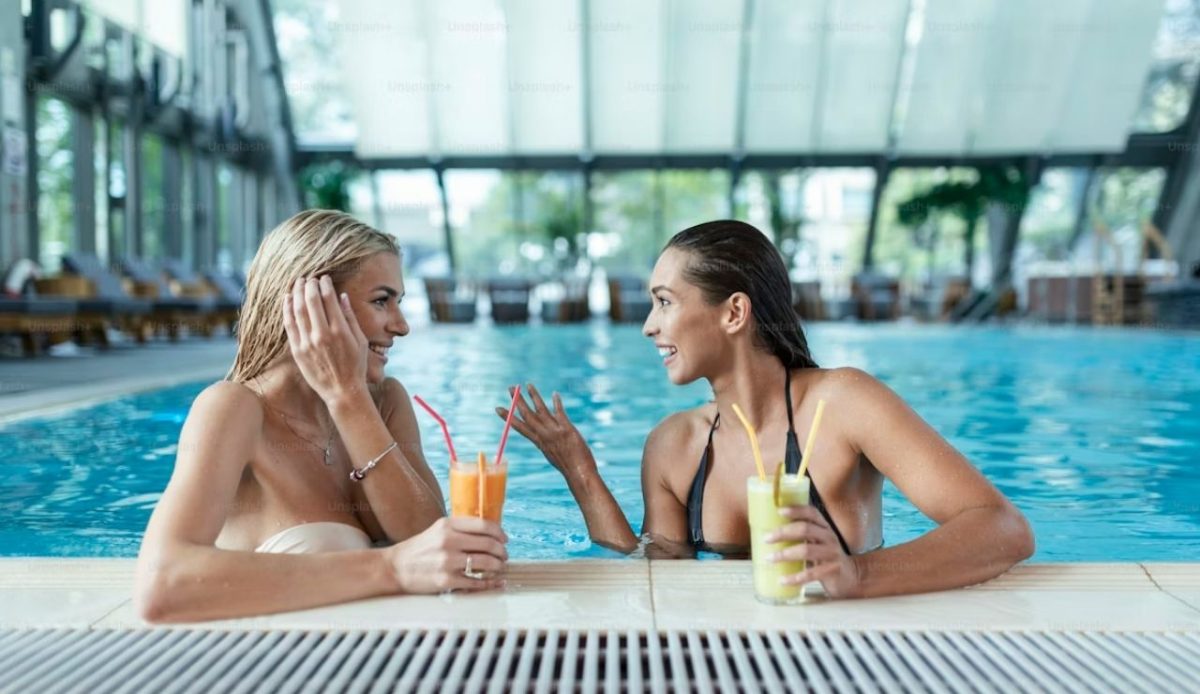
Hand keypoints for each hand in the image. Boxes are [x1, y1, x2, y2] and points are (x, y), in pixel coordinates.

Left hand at [282, 276, 368, 404]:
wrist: (342, 391)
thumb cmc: (355, 366)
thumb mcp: (360, 341)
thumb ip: (350, 317)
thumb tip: (342, 296)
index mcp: (339, 330)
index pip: (328, 298)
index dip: (325, 284)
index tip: (324, 278)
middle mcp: (322, 334)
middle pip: (311, 301)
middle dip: (309, 285)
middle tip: (309, 277)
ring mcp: (307, 343)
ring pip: (297, 310)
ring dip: (296, 293)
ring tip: (297, 283)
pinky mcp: (297, 350)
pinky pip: (289, 325)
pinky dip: (287, 309)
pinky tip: (287, 299)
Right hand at [383, 517, 507, 593]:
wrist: (395, 567)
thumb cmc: (420, 549)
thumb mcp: (438, 530)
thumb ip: (461, 529)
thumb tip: (490, 533)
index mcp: (448, 525)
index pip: (484, 525)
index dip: (499, 533)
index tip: (505, 540)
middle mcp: (448, 541)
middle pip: (488, 544)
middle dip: (502, 552)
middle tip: (504, 556)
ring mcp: (447, 561)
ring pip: (485, 563)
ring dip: (498, 566)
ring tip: (499, 568)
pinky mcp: (446, 580)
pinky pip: (475, 582)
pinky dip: (489, 583)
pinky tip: (494, 582)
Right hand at [495, 383, 593, 480]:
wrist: (579, 474)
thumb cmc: (567, 466)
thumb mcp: (552, 453)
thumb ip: (546, 442)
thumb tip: (543, 436)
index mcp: (539, 442)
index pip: (520, 427)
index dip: (508, 417)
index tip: (498, 408)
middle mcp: (544, 435)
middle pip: (528, 415)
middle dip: (518, 401)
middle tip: (510, 388)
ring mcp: (555, 432)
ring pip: (541, 410)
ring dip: (534, 396)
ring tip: (528, 385)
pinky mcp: (567, 429)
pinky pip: (560, 412)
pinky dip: (557, 403)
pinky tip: (555, 394)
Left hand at [767, 505, 861, 598]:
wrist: (850, 576)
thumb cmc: (826, 556)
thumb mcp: (818, 541)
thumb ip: (802, 535)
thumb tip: (771, 532)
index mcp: (824, 527)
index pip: (812, 513)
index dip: (796, 510)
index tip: (779, 511)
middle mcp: (829, 537)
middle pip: (805, 529)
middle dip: (783, 532)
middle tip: (766, 538)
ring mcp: (832, 554)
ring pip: (806, 550)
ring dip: (785, 554)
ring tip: (769, 558)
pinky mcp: (832, 571)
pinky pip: (811, 573)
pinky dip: (794, 577)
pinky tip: (782, 580)